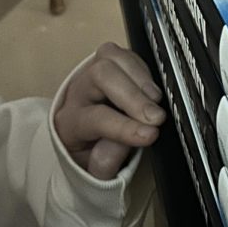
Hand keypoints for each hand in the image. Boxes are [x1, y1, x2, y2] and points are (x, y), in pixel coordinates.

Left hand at [54, 42, 167, 179]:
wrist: (81, 139)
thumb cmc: (89, 155)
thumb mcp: (94, 171)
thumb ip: (110, 159)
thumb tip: (134, 135)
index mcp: (71, 122)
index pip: (96, 118)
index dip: (125, 126)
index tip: (150, 134)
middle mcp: (78, 91)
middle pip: (100, 75)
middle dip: (133, 95)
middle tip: (156, 116)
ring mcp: (92, 72)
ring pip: (110, 57)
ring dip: (139, 77)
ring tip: (156, 100)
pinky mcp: (108, 63)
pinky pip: (124, 55)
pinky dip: (143, 70)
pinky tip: (151, 89)